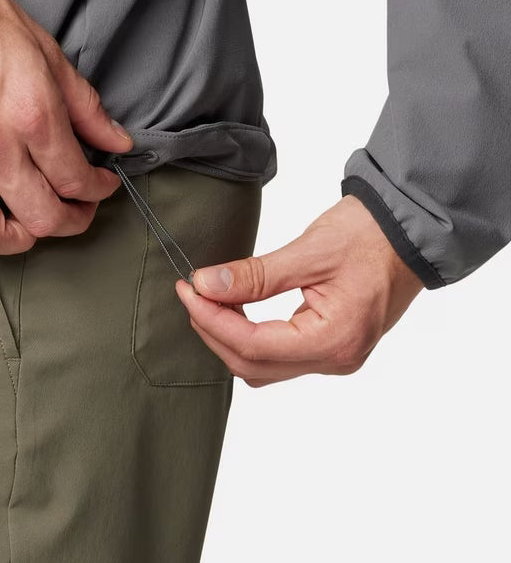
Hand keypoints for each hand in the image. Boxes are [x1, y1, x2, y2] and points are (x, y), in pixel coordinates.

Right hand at [0, 0, 132, 253]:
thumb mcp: (49, 54)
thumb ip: (86, 107)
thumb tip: (118, 142)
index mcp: (33, 116)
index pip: (77, 180)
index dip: (99, 190)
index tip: (101, 184)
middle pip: (43, 217)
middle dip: (73, 220)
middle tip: (78, 209)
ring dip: (19, 239)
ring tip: (30, 221)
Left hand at [175, 193, 424, 386]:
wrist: (409, 230)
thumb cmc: (369, 235)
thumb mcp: (307, 251)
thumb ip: (255, 275)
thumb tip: (206, 284)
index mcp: (334, 340)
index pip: (252, 345)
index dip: (211, 319)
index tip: (187, 289)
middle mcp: (336, 360)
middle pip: (253, 365)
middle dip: (214, 331)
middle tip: (192, 292)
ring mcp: (336, 358)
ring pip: (264, 367)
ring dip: (230, 338)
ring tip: (209, 299)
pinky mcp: (332, 347)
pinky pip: (280, 357)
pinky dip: (250, 337)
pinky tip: (237, 308)